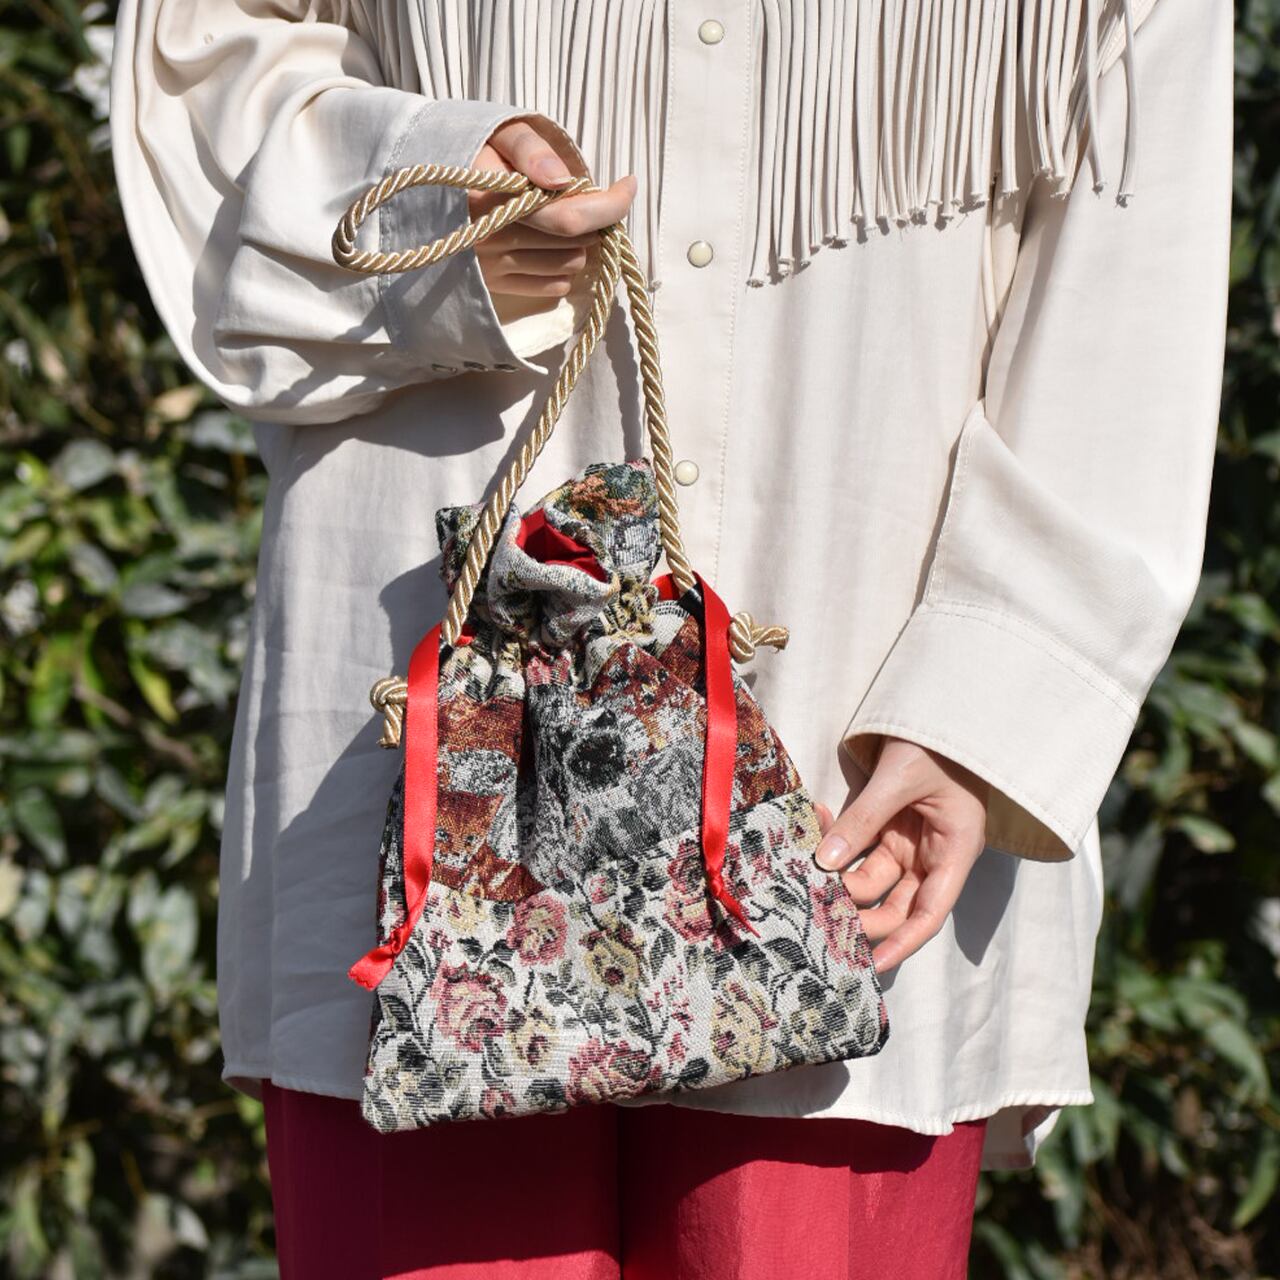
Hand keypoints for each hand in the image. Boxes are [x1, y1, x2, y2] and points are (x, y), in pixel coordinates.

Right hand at [469, 119, 637, 300]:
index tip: (628, 185)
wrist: (425, 188)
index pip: (569, 216)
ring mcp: (493, 266)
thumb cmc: (472, 152)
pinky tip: (552, 245)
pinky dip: (564, 267)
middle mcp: (493, 238)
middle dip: (595, 220)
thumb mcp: (498, 132)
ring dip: (581, 244)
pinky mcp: (495, 285)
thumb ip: (530, 149)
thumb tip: (562, 181)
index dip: (610, 205)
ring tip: (566, 221)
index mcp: (495, 198)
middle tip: (586, 199)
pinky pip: (552, 288)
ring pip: (570, 265)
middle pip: (575, 243)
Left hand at [813, 737, 988, 973]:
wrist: (937, 704)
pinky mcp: (883, 825)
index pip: (929, 911)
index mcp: (954, 849)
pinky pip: (856, 846)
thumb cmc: (935, 741)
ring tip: (804, 867)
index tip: (873, 964)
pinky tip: (815, 815)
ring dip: (838, 878)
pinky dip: (833, 840)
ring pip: (869, 879)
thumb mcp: (901, 777)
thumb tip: (825, 864)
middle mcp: (931, 854)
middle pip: (894, 904)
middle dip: (858, 914)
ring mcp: (906, 841)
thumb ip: (864, 819)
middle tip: (818, 913)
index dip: (903, 942)